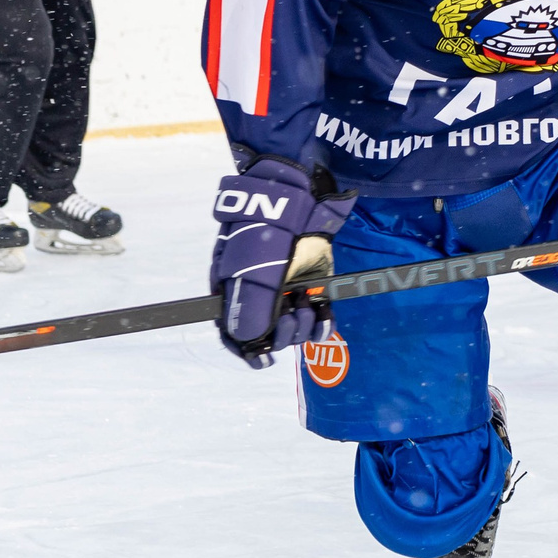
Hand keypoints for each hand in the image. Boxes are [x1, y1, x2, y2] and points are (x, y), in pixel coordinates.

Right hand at [208, 157, 356, 366]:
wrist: (295, 200)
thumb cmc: (264, 235)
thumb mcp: (249, 273)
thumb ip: (249, 312)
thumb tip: (254, 342)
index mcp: (234, 292)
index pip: (236, 333)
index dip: (249, 350)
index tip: (264, 357)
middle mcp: (259, 295)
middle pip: (269, 335)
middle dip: (282, 334)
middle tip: (291, 316)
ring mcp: (287, 290)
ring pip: (295, 329)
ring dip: (302, 327)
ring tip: (305, 308)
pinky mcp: (312, 284)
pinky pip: (317, 316)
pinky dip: (322, 323)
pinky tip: (324, 321)